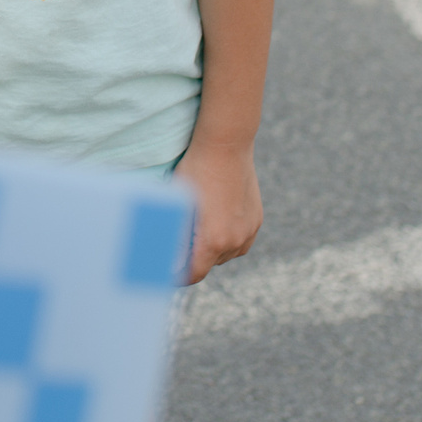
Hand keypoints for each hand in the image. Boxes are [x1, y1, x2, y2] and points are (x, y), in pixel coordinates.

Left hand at [174, 137, 261, 283]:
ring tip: (197, 230)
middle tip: (177, 246)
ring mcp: (248, 231)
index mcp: (212, 241)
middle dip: (194, 258)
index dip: (178, 276)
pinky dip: (228, 238)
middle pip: (209, 264)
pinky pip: (241, 241)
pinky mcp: (256, 220)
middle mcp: (233, 241)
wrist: (225, 145)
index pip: (193, 274)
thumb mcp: (178, 204)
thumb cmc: (194, 171)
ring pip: (226, 253)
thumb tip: (165, 249)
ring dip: (212, 249)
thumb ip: (175, 232)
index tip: (168, 273)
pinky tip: (216, 222)